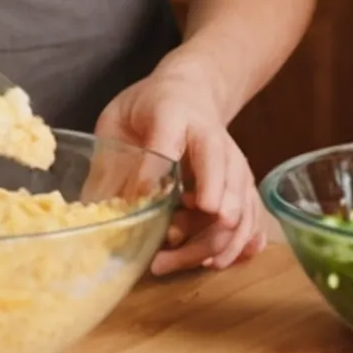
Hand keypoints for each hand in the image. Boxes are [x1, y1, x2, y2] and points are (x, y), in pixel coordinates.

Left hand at [94, 60, 261, 275]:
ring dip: (215, 242)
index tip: (202, 206)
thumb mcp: (120, 119)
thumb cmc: (149, 107)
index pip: (193, 144)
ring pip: (241, 206)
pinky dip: (240, 244)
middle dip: (206, 223)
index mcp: (179, 116)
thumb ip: (113, 161)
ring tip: (179, 262)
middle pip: (226, 184)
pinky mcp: (242, 184)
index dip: (203, 177)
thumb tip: (100, 211)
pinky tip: (217, 261)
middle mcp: (216, 141)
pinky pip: (252, 218)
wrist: (191, 91)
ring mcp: (234, 164)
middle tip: (171, 244)